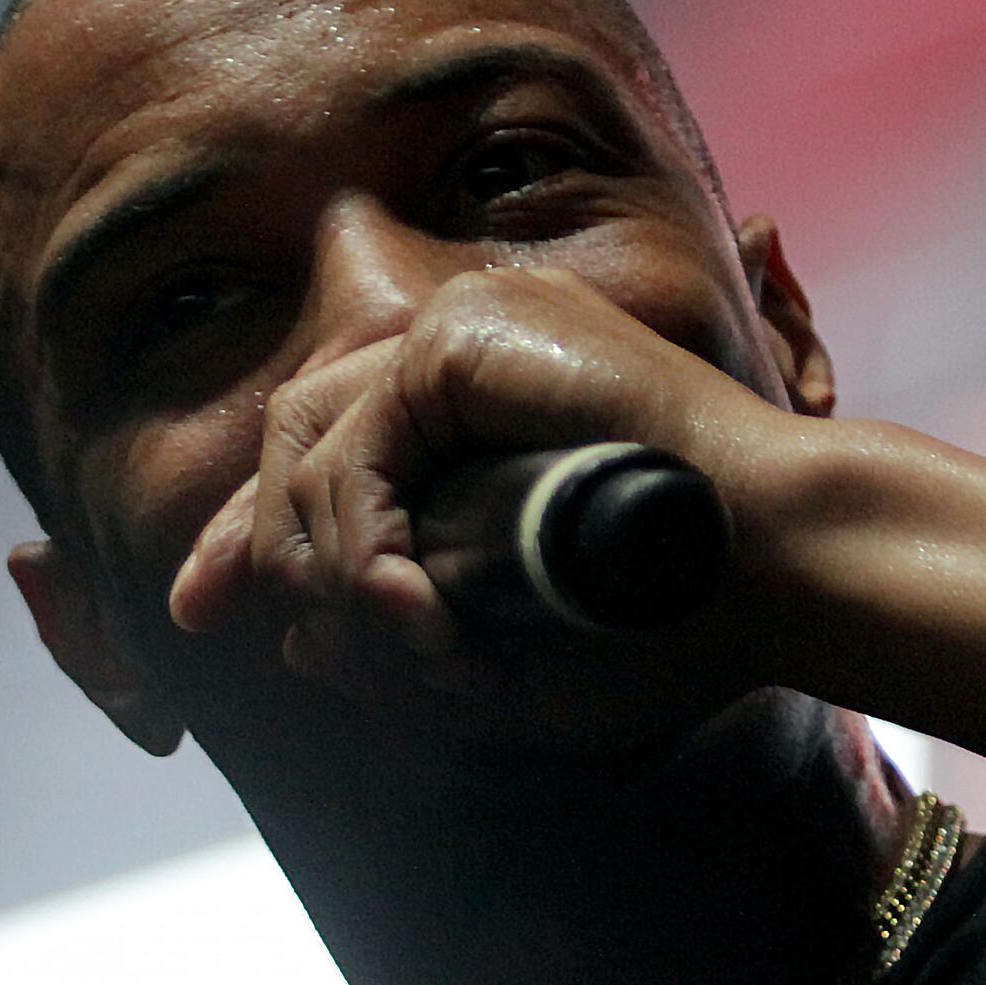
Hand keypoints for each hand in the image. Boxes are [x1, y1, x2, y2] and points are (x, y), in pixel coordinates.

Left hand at [166, 267, 798, 702]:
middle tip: (278, 638)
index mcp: (488, 404)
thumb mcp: (512, 656)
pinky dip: (359, 538)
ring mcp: (466, 328)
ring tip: (415, 649)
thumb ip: (403, 646)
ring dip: (330, 573)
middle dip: (255, 546)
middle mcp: (468, 349)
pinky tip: (407, 605)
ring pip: (308, 450)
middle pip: (295, 439)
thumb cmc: (679, 628)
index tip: (208, 614)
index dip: (254, 534)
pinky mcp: (467, 336)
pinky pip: (353, 446)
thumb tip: (290, 638)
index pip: (330, 448)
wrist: (777, 574)